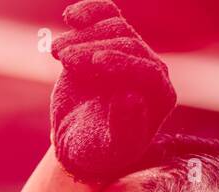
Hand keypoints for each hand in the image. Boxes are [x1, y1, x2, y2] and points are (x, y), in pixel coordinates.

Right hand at [50, 0, 176, 184]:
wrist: (76, 140)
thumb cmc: (96, 151)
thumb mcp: (109, 149)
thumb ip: (125, 128)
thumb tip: (131, 97)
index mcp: (161, 96)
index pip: (148, 71)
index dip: (123, 64)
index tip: (96, 62)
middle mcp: (151, 70)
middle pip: (127, 46)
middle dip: (93, 51)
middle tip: (64, 61)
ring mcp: (130, 52)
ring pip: (113, 28)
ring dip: (83, 37)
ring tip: (57, 53)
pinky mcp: (109, 40)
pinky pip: (105, 14)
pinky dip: (89, 10)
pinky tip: (71, 15)